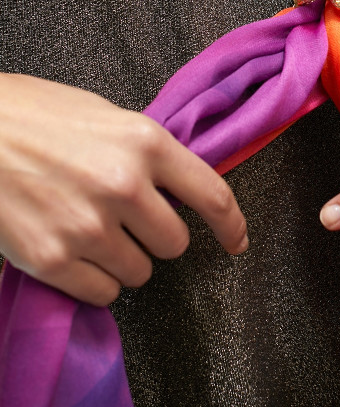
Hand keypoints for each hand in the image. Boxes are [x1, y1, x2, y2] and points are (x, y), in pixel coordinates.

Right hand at [0, 73, 247, 305]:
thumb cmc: (35, 114)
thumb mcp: (106, 117)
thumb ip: (146, 153)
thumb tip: (174, 187)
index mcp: (145, 142)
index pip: (212, 194)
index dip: (232, 225)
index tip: (237, 242)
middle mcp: (125, 185)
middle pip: (175, 242)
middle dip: (157, 235)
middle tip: (127, 218)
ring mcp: (88, 226)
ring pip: (141, 271)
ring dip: (124, 258)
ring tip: (90, 228)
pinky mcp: (52, 259)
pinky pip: (102, 292)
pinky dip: (93, 279)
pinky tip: (72, 249)